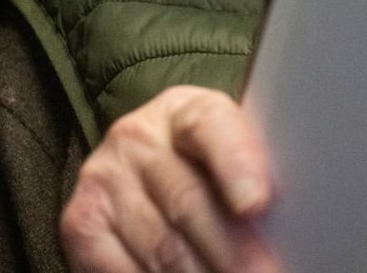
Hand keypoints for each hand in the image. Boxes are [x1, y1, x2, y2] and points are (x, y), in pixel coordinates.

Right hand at [59, 85, 282, 272]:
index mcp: (185, 109)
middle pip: (188, 200)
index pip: (210, 128)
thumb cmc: (206, 163)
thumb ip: (254, 171)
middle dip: (232, 251)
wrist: (145, 167)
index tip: (257, 203)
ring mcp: (104, 179)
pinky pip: (122, 271)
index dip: (236, 164)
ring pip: (161, 246)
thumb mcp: (233, 149)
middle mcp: (137, 137)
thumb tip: (284, 217)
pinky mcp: (81, 223)